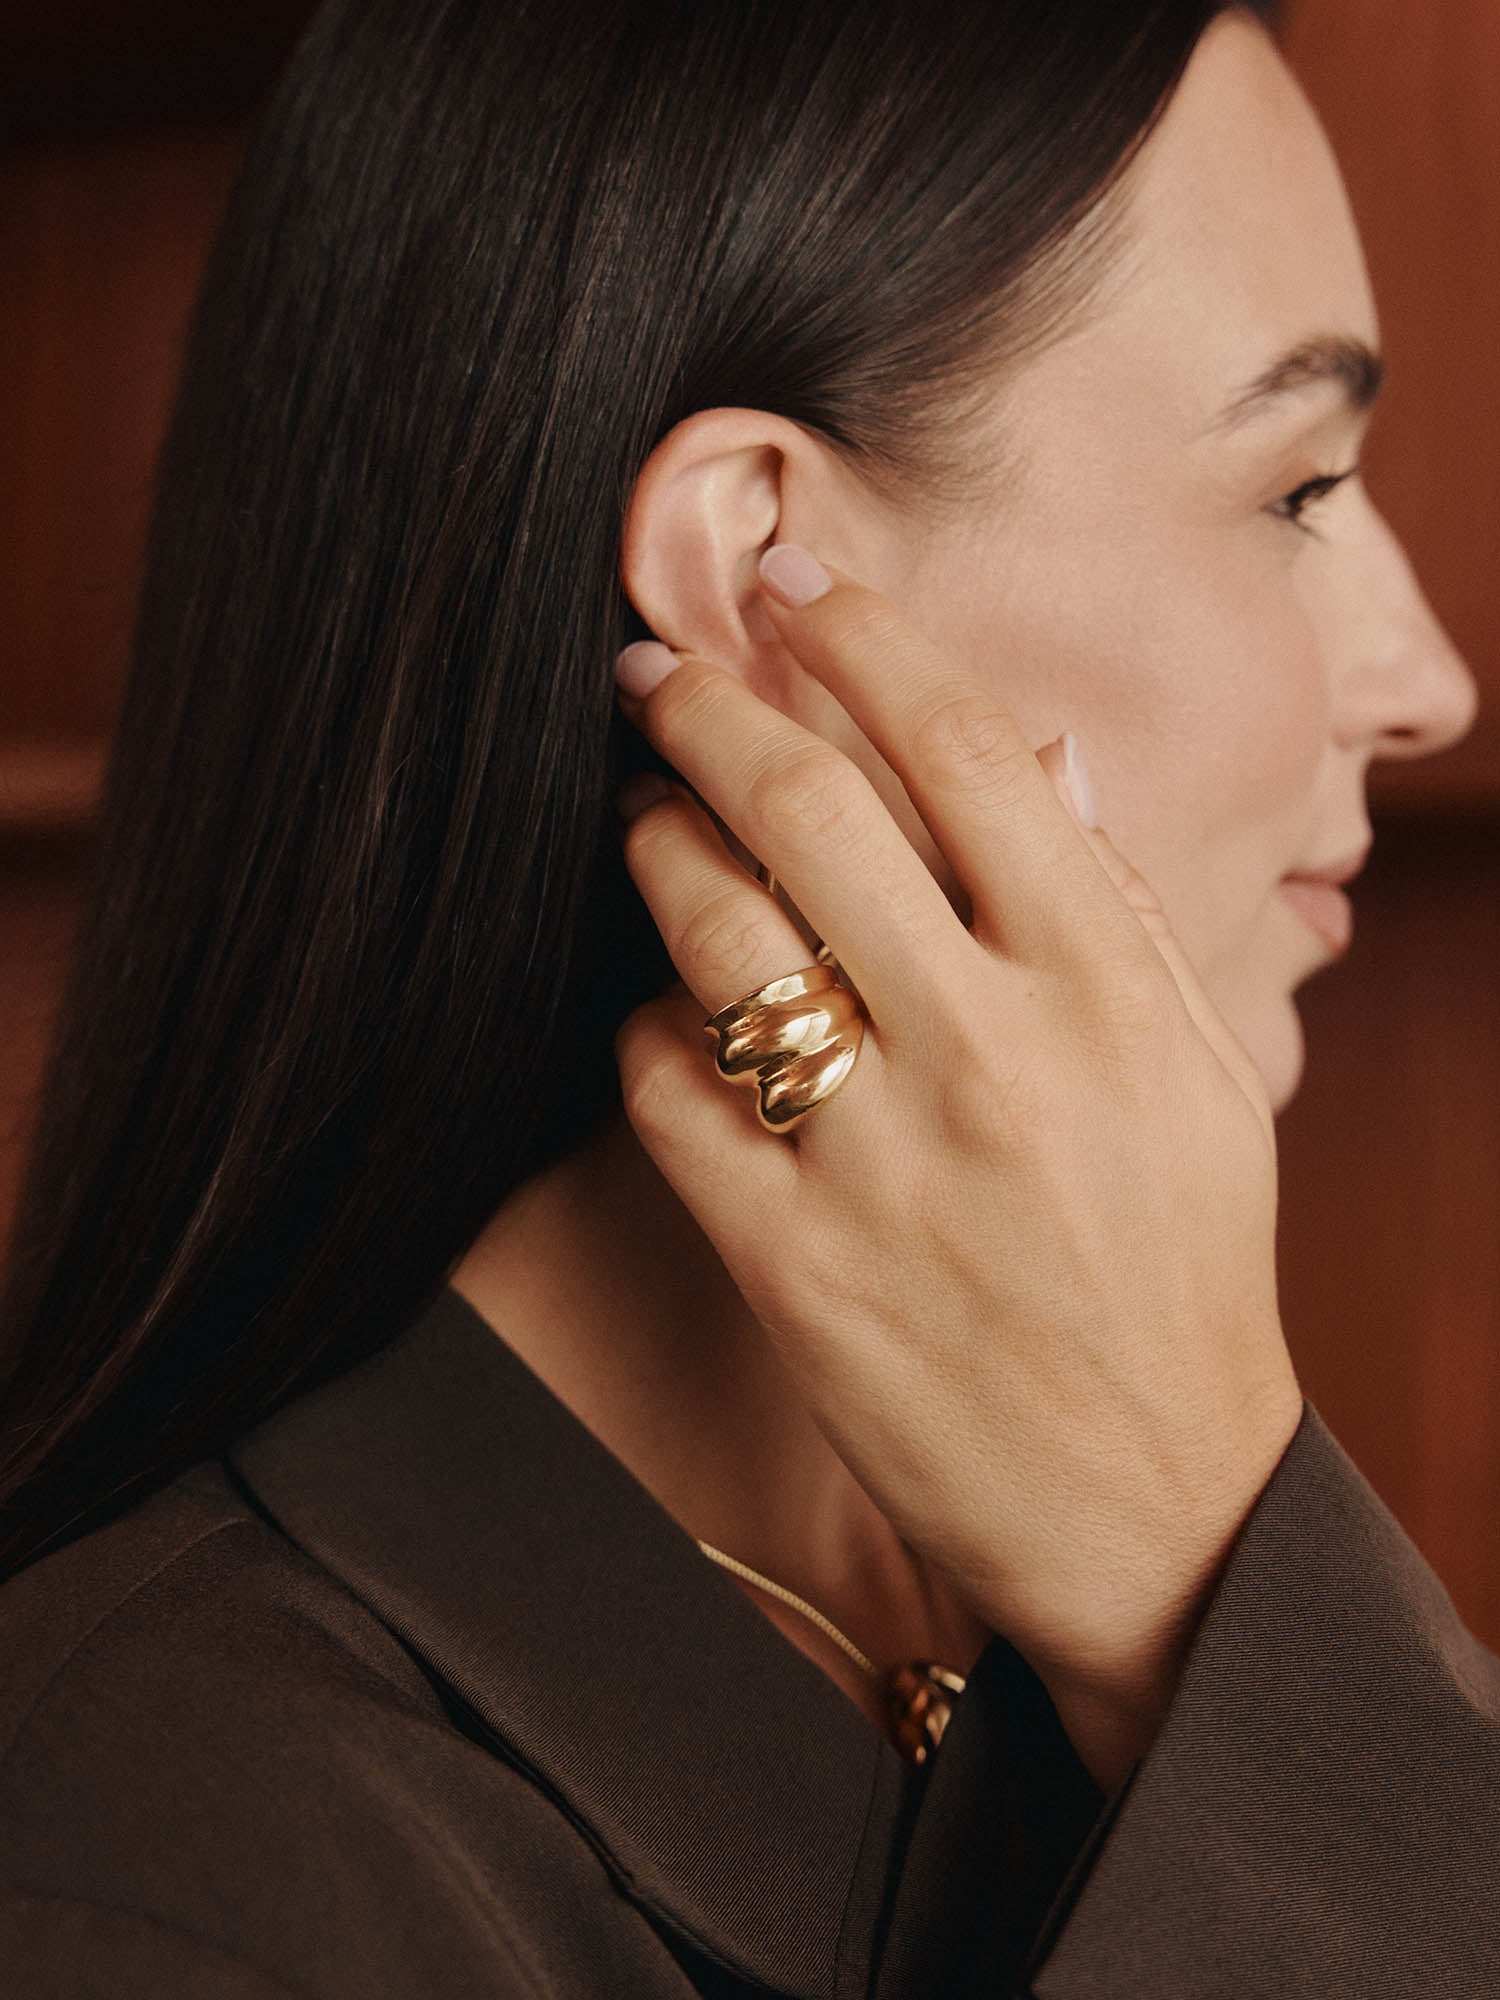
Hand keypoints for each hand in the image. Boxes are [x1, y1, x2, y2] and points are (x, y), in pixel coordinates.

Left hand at [611, 546, 1302, 1776]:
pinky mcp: (792, 1266)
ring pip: (712, 933)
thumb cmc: (1182, 1270)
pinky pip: (666, 1092)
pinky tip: (670, 1018)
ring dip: (654, 845)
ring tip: (645, 817)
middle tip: (650, 666)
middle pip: (806, 809)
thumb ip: (1117, 911)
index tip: (792, 585)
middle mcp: (991, 1054)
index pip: (964, 748)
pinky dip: (648, 1030)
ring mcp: (879, 1163)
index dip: (859, 636)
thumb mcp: (1206, 1077)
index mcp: (1106, 989)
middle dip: (704, 704)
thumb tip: (1040, 762)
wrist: (1150, 1502)